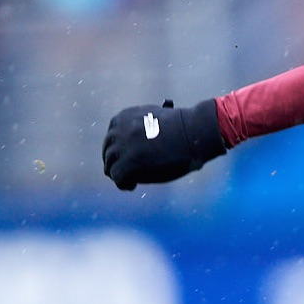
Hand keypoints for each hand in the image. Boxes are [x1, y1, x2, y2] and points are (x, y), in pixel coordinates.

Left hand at [102, 99, 225, 189]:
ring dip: (120, 174)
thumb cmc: (184, 127)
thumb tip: (141, 145)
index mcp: (123, 117)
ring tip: (131, 181)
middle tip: (127, 173)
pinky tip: (132, 185)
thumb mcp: (157, 119)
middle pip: (108, 152)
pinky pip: (117, 177)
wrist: (194, 133)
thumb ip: (143, 128)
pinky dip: (123, 184)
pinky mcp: (127, 165)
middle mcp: (118, 131)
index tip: (128, 158)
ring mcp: (121, 148)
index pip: (112, 137)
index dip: (120, 150)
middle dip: (117, 163)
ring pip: (111, 166)